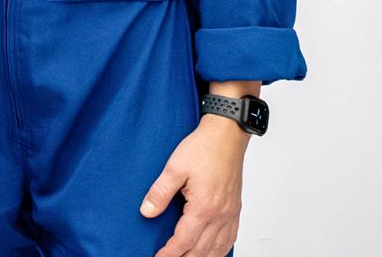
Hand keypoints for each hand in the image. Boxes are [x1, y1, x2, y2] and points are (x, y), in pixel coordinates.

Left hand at [142, 115, 248, 256]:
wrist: (227, 136)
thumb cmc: (203, 148)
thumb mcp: (174, 167)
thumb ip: (159, 192)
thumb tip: (146, 212)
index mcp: (204, 207)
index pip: (184, 241)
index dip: (170, 253)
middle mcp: (220, 215)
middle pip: (202, 250)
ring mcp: (231, 213)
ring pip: (219, 248)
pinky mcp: (235, 209)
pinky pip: (231, 238)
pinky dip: (220, 250)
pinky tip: (212, 251)